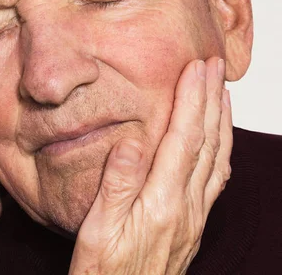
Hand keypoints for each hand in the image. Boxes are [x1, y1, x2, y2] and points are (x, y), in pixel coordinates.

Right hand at [69, 57, 231, 274]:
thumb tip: (131, 141)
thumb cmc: (104, 273)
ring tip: (223, 93)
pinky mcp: (192, 227)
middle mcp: (185, 208)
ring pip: (216, 161)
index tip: (196, 68)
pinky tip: (218, 144)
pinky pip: (215, 181)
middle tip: (215, 66)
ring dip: (221, 122)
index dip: (191, 101)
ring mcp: (193, 218)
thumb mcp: (97, 231)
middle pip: (205, 144)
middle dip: (211, 100)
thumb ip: (116, 185)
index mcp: (161, 203)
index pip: (182, 140)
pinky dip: (221, 153)